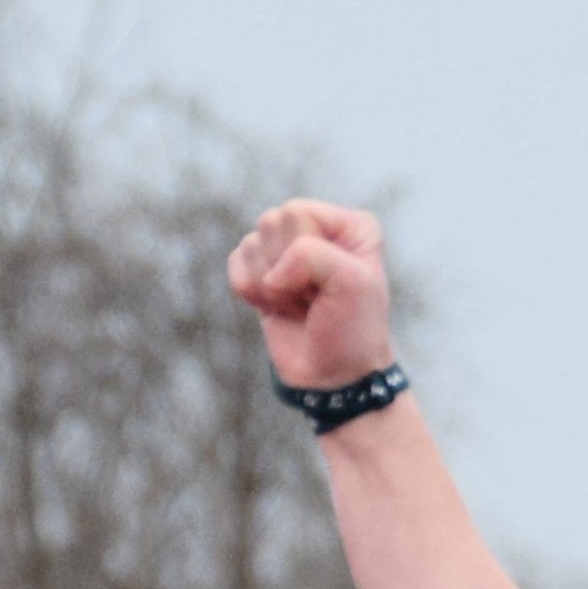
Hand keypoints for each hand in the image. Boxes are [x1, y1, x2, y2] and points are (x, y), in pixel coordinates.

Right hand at [226, 199, 395, 386]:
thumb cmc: (352, 330)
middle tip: (312, 298)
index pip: (296, 212)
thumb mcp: (351, 282)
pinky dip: (251, 292)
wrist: (334, 377)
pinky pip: (235, 263)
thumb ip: (310, 255)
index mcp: (349, 226)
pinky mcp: (262, 273)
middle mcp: (318, 231)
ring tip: (299, 305)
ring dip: (270, 286)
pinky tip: (277, 308)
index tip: (327, 288)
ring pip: (251, 243)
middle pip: (270, 222)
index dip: (302, 253)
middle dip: (285, 270)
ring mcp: (287, 250)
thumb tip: (269, 275)